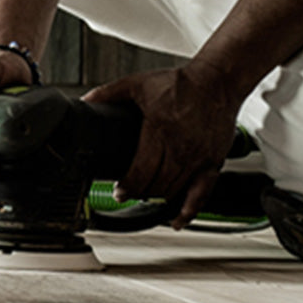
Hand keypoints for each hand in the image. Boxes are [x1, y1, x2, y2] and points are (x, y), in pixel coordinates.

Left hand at [83, 61, 241, 228]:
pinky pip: (202, 194)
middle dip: (139, 192)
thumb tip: (86, 101)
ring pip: (175, 190)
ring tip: (145, 196)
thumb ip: (110, 92)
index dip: (128, 185)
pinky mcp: (213, 163)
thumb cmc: (180, 83)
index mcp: (160, 129)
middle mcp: (181, 147)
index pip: (142, 169)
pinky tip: (178, 219)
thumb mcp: (138, 84)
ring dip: (158, 197)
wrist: (216, 83)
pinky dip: (189, 211)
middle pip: (157, 183)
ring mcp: (198, 158)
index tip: (119, 192)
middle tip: (128, 192)